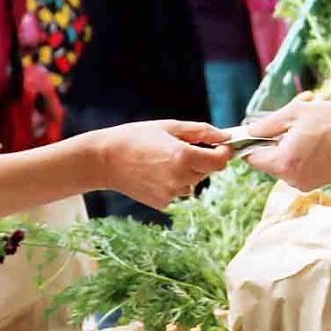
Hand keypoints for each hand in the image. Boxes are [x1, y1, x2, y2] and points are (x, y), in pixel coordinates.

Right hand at [93, 120, 232, 208]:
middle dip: (202, 160)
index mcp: (184, 157)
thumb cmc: (136, 137)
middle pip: (208, 171)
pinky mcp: (162, 203)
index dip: (223, 153)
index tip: (219, 146)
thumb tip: (225, 136)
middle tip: (181, 148)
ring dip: (187, 172)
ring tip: (162, 160)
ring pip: (193, 183)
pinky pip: (178, 192)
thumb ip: (201, 131)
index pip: (221, 161)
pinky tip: (155, 173)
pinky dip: (173, 183)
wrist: (105, 160)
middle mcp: (181, 178)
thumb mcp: (170, 127)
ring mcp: (171, 194)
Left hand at [244, 99, 330, 192]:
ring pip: (283, 160)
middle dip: (275, 137)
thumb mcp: (297, 113)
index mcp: (282, 162)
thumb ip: (268, 124)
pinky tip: (315, 138)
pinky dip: (300, 152)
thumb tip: (248, 131)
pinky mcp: (313, 183)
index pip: (250, 157)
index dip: (248, 142)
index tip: (253, 129)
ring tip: (308, 125)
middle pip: (268, 158)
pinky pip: (297, 166)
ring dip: (289, 143)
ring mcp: (301, 183)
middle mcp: (289, 178)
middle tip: (290, 119)